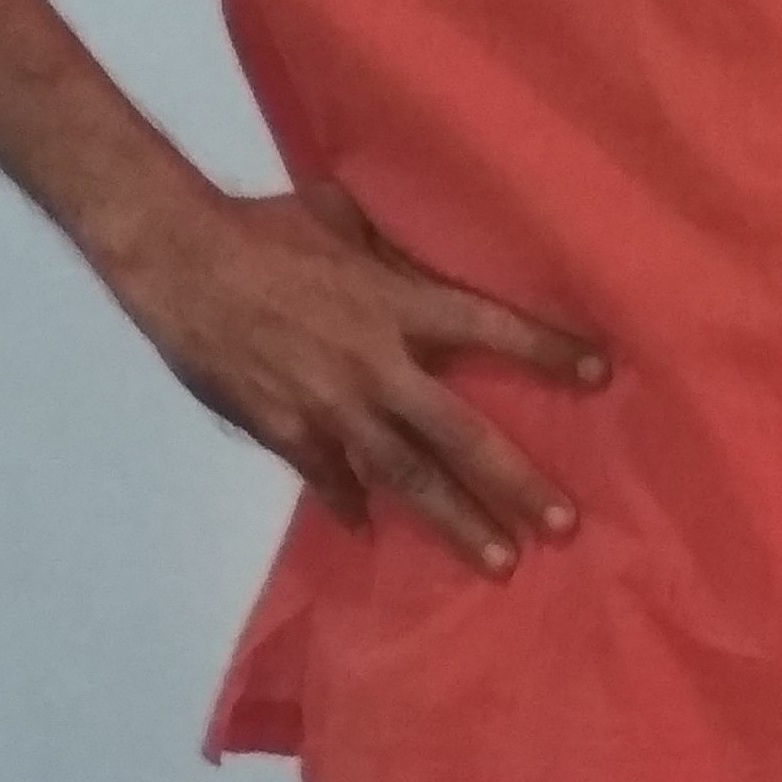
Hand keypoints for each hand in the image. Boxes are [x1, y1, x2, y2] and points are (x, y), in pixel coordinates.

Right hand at [116, 171, 611, 575]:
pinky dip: (351, 507)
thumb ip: (396, 255)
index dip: (548, 350)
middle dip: (515, 483)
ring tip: (499, 562)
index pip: (491, 328)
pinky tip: (372, 536)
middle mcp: (376, 364)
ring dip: (455, 523)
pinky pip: (329, 480)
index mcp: (397, 302)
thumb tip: (429, 262)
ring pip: (406, 478)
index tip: (601, 373)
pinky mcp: (285, 430)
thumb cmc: (267, 226)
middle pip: (461, 435)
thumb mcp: (347, 219)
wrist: (181, 259)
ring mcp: (331, 407)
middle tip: (563, 526)